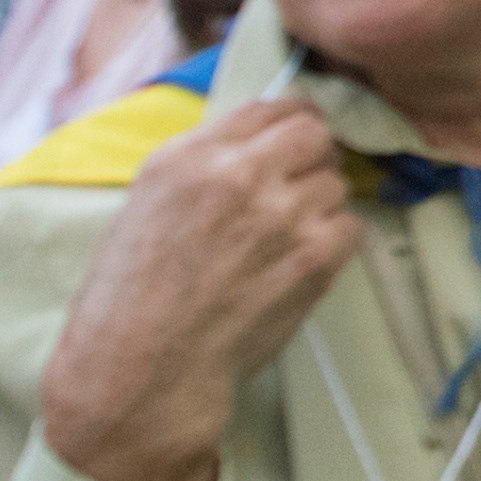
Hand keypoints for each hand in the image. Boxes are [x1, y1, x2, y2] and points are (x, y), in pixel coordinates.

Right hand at [36, 98, 358, 480]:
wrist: (141, 373)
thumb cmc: (129, 299)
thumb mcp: (146, 205)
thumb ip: (202, 166)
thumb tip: (255, 145)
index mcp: (188, 156)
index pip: (267, 107)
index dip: (288, 122)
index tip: (293, 139)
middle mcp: (237, 175)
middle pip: (313, 133)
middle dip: (312, 155)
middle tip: (300, 185)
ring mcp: (281, 215)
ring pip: (335, 181)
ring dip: (320, 204)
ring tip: (287, 239)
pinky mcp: (312, 258)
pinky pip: (350, 227)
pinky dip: (334, 241)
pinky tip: (302, 263)